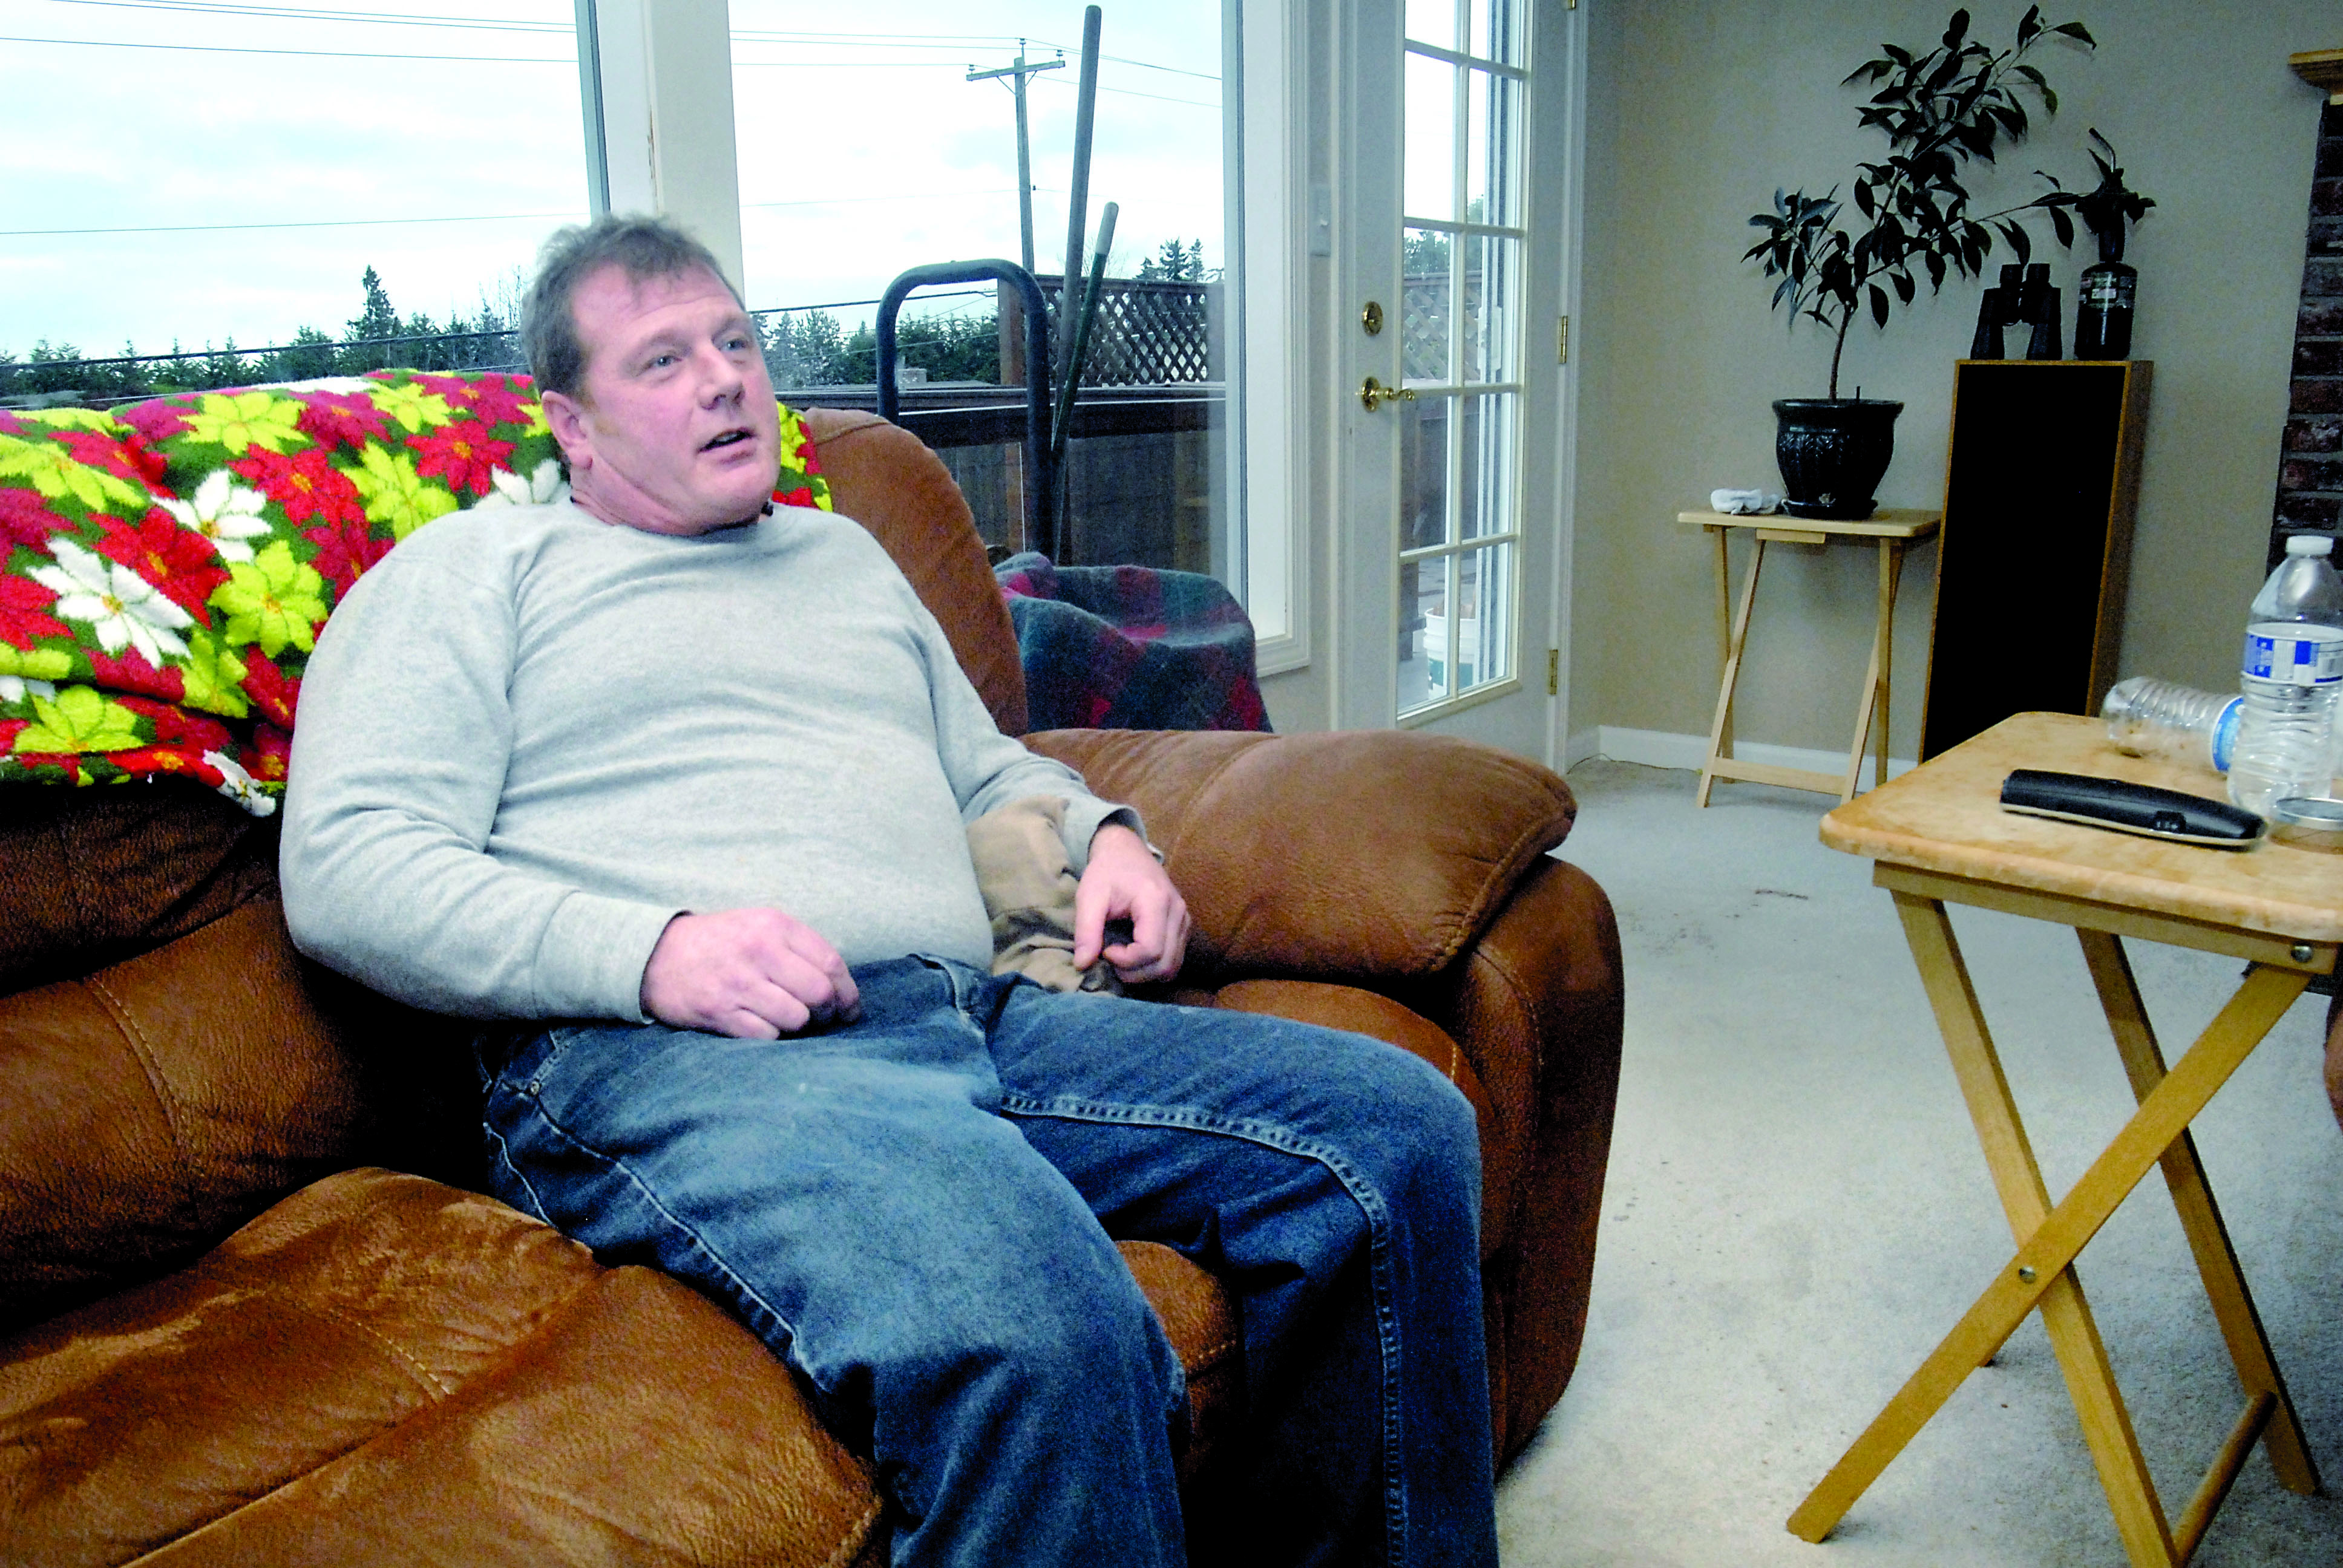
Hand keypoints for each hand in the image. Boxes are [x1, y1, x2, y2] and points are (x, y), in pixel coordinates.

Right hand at [640, 908, 860, 1038]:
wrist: (656, 956)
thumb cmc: (720, 943)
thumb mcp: (759, 926)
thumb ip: (799, 948)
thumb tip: (841, 988)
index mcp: (774, 926)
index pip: (831, 962)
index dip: (848, 992)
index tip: (850, 1009)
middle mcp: (758, 951)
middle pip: (819, 993)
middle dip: (829, 1013)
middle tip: (823, 1020)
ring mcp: (738, 983)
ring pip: (796, 1019)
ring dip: (800, 1027)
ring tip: (791, 1022)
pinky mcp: (719, 1012)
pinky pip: (766, 1036)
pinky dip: (772, 1037)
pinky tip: (764, 1026)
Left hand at [1073, 824, 1188, 984]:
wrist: (1126, 851)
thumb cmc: (1107, 871)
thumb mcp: (1089, 897)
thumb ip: (1086, 931)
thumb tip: (1083, 965)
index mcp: (1156, 900)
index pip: (1150, 950)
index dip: (1125, 961)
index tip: (1105, 950)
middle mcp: (1178, 912)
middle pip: (1164, 965)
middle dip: (1133, 972)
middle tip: (1110, 956)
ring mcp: (1184, 920)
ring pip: (1172, 967)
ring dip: (1144, 973)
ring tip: (1121, 957)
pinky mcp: (1183, 927)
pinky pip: (1174, 960)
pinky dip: (1153, 966)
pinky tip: (1134, 954)